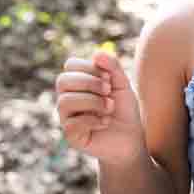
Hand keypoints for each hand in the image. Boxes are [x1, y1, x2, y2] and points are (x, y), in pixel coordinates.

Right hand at [55, 51, 145, 165]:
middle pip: (63, 81)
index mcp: (77, 83)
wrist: (131, 139)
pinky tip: (105, 122)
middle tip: (109, 91)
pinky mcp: (71, 135)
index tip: (109, 78)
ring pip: (65, 101)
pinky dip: (93, 120)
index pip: (70, 65)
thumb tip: (97, 54)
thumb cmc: (124, 110)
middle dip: (89, 83)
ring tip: (110, 107)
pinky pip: (71, 123)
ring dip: (92, 101)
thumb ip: (113, 67)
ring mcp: (67, 117)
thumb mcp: (122, 85)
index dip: (89, 68)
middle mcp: (68, 98)